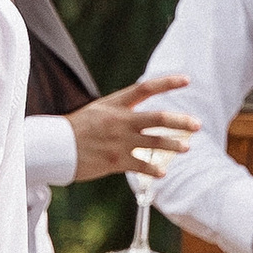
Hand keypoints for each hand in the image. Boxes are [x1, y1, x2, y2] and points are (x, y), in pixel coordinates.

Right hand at [66, 75, 198, 185]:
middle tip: (197, 124)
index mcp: (115, 104)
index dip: (168, 83)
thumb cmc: (76, 129)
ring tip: (186, 148)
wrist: (55, 147)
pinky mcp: (116, 161)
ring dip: (174, 145)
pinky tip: (162, 173)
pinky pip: (142, 165)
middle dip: (181, 121)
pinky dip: (154, 170)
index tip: (186, 79)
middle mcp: (120, 120)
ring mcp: (119, 141)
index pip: (146, 88)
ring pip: (155, 143)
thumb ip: (120, 111)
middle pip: (158, 118)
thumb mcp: (97, 111)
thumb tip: (138, 114)